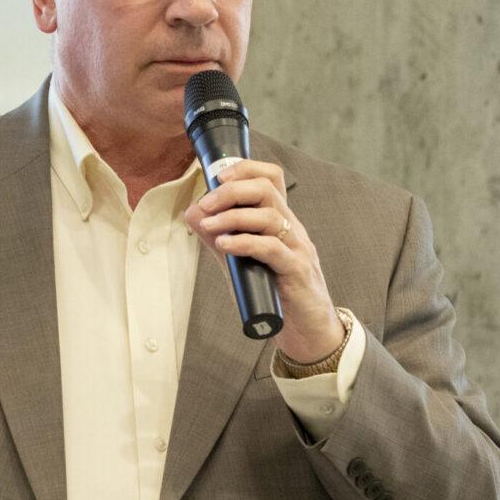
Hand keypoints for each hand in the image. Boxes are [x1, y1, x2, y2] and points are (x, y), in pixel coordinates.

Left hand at [182, 159, 343, 362]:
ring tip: (208, 226)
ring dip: (232, 217)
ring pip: (269, 216)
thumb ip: (220, 236)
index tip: (217, 176)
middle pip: (267, 190)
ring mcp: (298, 248)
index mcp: (281, 220)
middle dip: (231, 191)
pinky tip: (224, 245)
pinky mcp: (298, 272)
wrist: (307, 331)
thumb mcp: (241, 260)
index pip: (271, 178)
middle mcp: (292, 228)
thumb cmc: (274, 293)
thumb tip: (193, 212)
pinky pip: (272, 248)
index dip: (244, 169)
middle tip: (206, 204)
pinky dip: (244, 243)